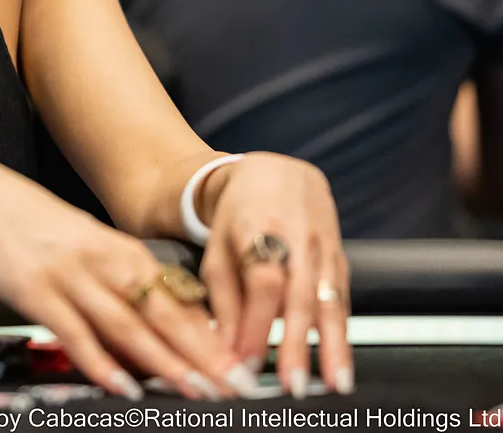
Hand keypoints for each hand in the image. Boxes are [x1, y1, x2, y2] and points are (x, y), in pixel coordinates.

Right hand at [0, 158, 257, 400]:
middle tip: (234, 384)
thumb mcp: (83, 241)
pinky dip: (100, 362)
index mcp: (119, 248)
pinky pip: (74, 332)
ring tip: (194, 390)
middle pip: (162, 313)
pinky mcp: (36, 291)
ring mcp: (70, 276)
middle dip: (202, 354)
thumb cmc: (29, 221)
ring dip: (163, 362)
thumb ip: (116, 279)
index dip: (210, 334)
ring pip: (126, 324)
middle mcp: (102, 261)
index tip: (238, 363)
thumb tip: (150, 324)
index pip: (177, 297)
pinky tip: (120, 385)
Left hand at [198, 152, 351, 396]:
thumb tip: (226, 348)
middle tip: (293, 384)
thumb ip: (222, 299)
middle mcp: (296, 237)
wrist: (276, 174)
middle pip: (299, 295)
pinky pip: (343, 298)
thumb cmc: (238, 216)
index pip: (262, 281)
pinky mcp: (341, 257)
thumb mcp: (215, 249)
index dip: (257, 322)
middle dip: (297, 344)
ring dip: (334, 346)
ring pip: (330, 300)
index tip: (247, 361)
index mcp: (258, 228)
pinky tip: (342, 362)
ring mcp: (323, 247)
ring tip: (335, 383)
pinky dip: (343, 332)